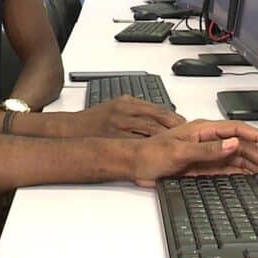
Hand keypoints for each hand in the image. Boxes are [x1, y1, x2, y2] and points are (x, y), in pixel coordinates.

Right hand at [65, 95, 185, 137]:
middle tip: (187, 139)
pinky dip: (149, 149)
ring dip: (164, 140)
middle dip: (175, 130)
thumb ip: (135, 109)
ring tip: (176, 148)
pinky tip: (157, 154)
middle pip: (158, 120)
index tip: (185, 127)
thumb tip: (157, 115)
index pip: (159, 110)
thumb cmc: (93, 121)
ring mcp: (119, 126)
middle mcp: (124, 112)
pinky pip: (136, 145)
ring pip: (149, 132)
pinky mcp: (114, 139)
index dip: (175, 119)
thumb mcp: (116, 107)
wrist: (70, 130)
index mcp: (127, 102)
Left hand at [133, 119, 257, 185]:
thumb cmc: (151, 153)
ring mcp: (206, 154)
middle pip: (242, 147)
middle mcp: (208, 140)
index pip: (237, 130)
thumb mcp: (180, 151)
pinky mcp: (202, 168)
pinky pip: (227, 170)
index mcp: (203, 130)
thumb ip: (208, 149)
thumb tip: (232, 144)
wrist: (134, 165)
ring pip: (237, 160)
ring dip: (256, 167)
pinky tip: (254, 179)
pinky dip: (242, 174)